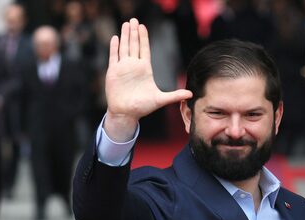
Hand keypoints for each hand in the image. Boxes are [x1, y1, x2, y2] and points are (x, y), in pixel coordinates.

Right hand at [104, 18, 191, 140]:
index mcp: (145, 70)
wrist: (126, 113)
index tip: (143, 27)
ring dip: (125, 36)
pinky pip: (114, 56)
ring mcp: (123, 68)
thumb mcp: (160, 99)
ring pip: (124, 47)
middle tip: (134, 20)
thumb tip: (190, 94)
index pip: (144, 50)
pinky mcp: (113, 72)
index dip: (144, 38)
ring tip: (126, 24)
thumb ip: (175, 95)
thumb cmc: (143, 107)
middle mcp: (134, 66)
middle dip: (134, 33)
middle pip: (134, 45)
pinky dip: (114, 47)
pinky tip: (115, 37)